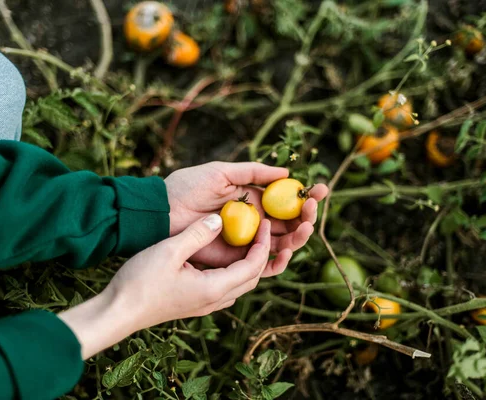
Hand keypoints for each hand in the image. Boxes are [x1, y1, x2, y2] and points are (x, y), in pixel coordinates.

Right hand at [60, 214, 270, 358]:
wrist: (117, 312)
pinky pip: (225, 289)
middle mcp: (214, 300)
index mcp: (214, 288)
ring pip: (240, 285)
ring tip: (247, 241)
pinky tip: (223, 258)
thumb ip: (197, 234)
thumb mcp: (169, 250)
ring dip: (249, 264)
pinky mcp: (194, 305)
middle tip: (261, 229)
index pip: (253, 266)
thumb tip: (219, 219)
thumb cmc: (139, 281)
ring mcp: (204, 305)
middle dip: (261, 254)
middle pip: (252, 278)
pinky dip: (234, 272)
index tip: (265, 223)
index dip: (264, 244)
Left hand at [165, 161, 327, 275]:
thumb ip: (254, 172)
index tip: (322, 189)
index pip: (287, 200)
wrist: (162, 211)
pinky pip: (263, 263)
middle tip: (313, 208)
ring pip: (283, 242)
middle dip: (307, 216)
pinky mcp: (236, 258)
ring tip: (306, 226)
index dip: (306, 196)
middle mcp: (255, 221)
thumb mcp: (222, 172)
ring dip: (299, 236)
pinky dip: (279, 259)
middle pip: (291, 223)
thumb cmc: (188, 187)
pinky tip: (288, 248)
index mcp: (253, 200)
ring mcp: (247, 240)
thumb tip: (287, 172)